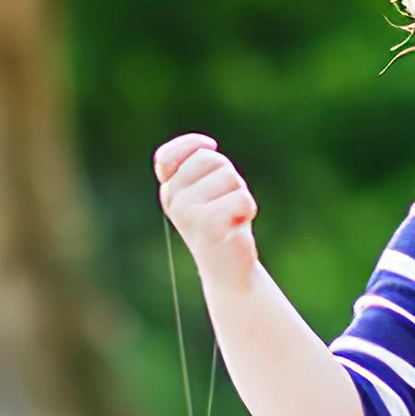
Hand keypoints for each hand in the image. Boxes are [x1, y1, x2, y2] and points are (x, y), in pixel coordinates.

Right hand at [153, 132, 257, 285]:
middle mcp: (173, 199)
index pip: (167, 156)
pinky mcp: (208, 225)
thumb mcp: (208, 193)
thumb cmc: (222, 226)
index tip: (210, 145)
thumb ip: (202, 169)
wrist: (228, 271)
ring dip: (240, 194)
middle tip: (228, 200)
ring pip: (229, 176)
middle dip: (229, 175)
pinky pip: (240, 198)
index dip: (190, 144)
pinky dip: (247, 209)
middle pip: (210, 159)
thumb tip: (207, 147)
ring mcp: (188, 212)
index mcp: (169, 190)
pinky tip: (238, 225)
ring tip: (233, 215)